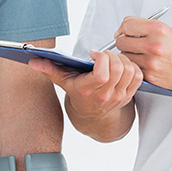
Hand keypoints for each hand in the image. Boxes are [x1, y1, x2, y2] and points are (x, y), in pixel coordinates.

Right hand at [28, 49, 142, 119]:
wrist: (92, 115)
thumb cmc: (77, 93)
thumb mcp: (62, 81)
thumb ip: (48, 69)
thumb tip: (33, 61)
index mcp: (88, 90)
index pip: (103, 74)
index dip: (102, 59)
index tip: (94, 55)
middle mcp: (106, 95)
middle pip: (119, 69)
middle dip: (112, 56)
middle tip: (104, 55)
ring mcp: (119, 96)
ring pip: (130, 71)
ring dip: (123, 60)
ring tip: (112, 59)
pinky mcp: (129, 95)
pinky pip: (138, 76)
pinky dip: (133, 67)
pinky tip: (122, 65)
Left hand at [115, 16, 171, 90]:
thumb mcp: (165, 29)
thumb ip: (143, 26)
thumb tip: (123, 27)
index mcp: (158, 29)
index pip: (126, 25)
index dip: (123, 28)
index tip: (123, 32)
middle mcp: (154, 45)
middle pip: (121, 42)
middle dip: (124, 42)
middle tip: (132, 43)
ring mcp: (151, 62)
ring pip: (125, 56)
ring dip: (129, 55)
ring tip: (142, 54)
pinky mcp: (149, 75)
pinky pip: (133, 68)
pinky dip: (136, 65)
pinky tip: (146, 63)